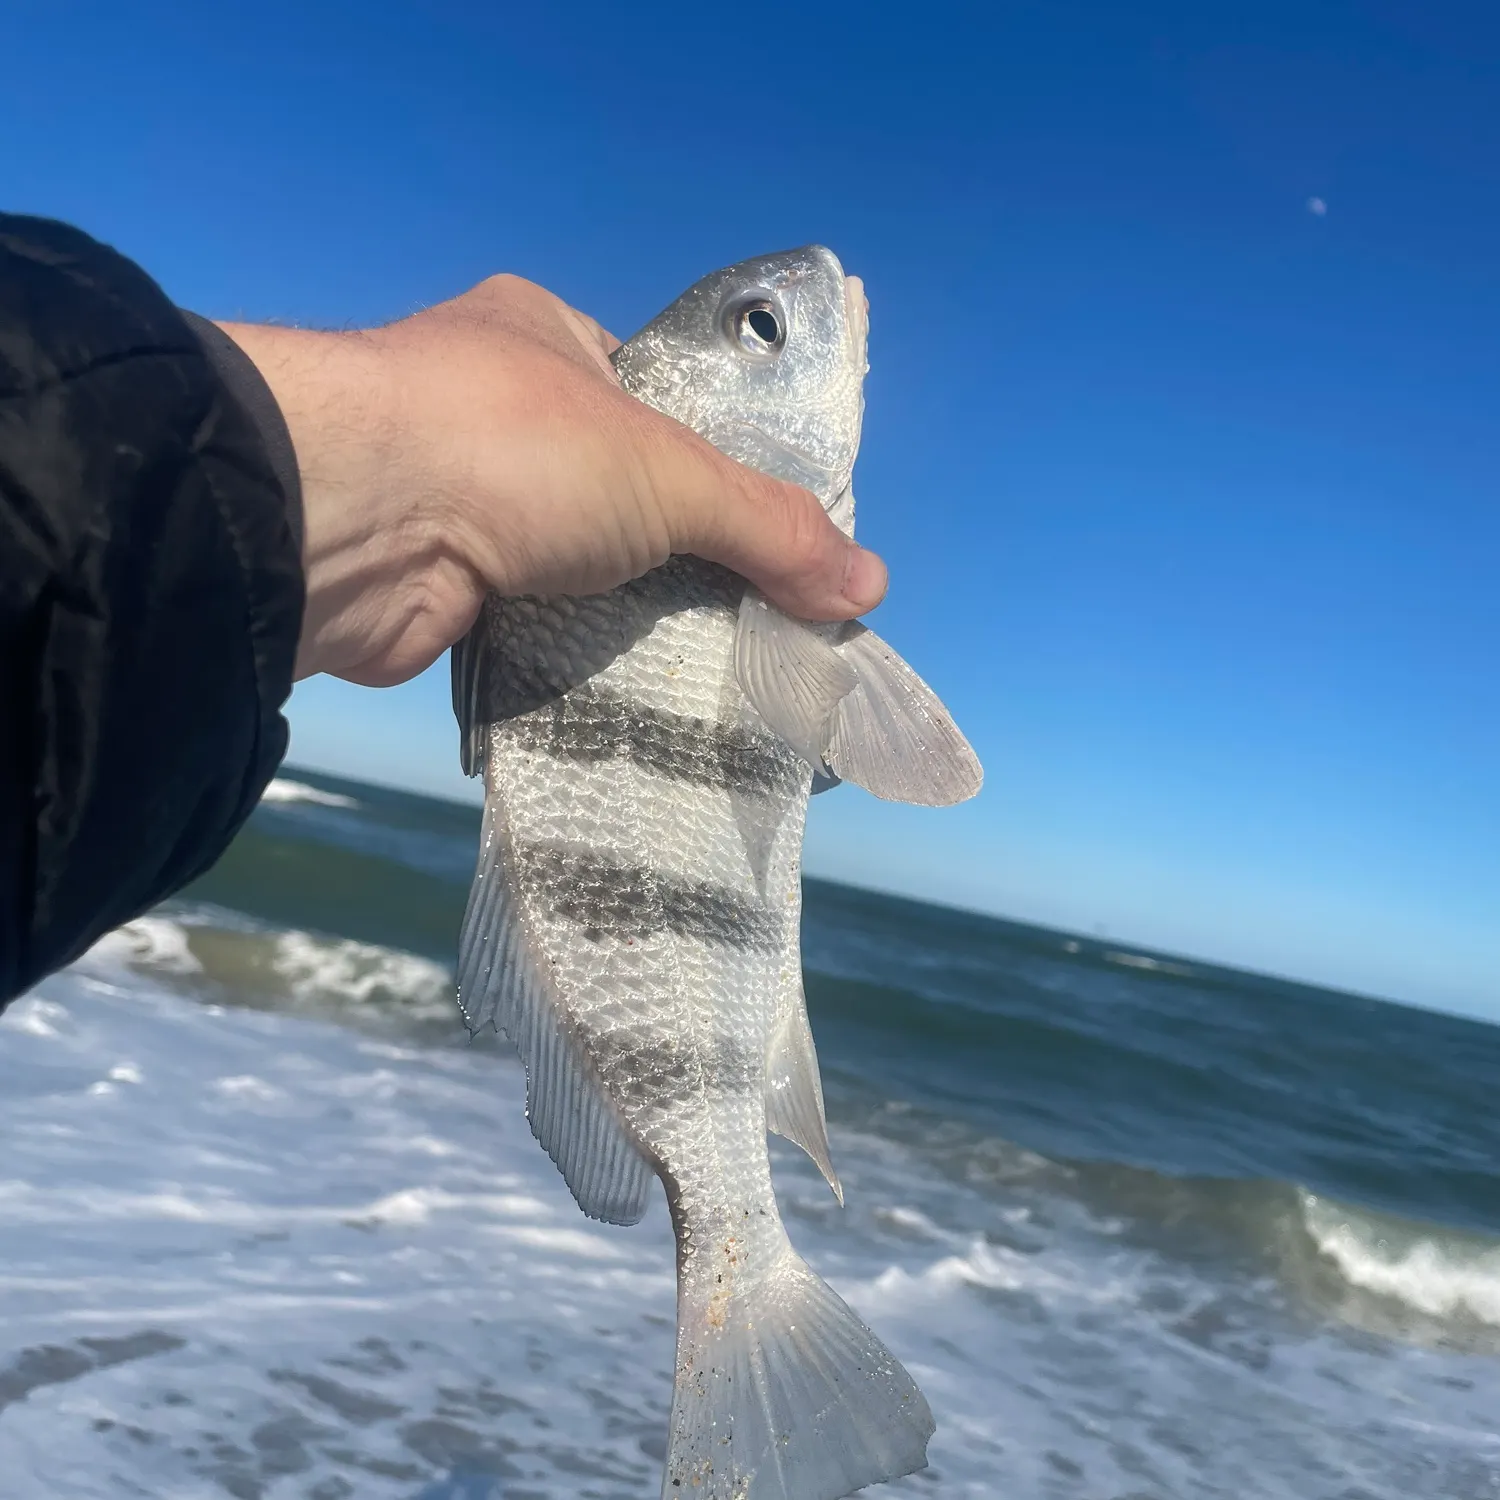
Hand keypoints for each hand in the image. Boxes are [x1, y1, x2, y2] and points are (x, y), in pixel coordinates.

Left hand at [217, 275, 887, 686]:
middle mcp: (492, 406)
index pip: (657, 397)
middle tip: (753, 611)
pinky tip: (630, 690)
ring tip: (709, 662)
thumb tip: (867, 586)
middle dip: (677, 550)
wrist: (344, 527)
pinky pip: (532, 621)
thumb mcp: (668, 474)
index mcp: (545, 335)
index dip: (716, 462)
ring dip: (625, 610)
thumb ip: (769, 526)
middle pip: (620, 489)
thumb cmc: (512, 447)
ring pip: (574, 562)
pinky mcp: (437, 583)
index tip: (769, 530)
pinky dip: (575, 652)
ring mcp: (456, 495)